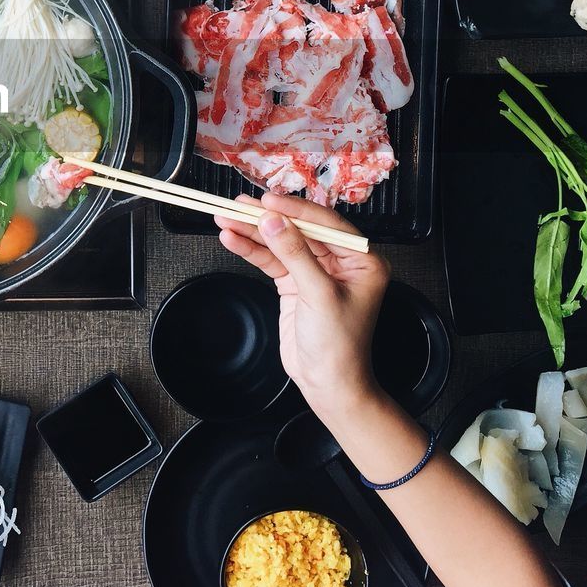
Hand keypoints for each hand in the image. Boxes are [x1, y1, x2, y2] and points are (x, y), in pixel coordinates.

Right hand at [215, 192, 390, 417]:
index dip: (294, 211)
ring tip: (226, 217)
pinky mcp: (294, 284)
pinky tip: (232, 238)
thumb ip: (295, 254)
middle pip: (299, 230)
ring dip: (253, 232)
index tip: (267, 201)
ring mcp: (314, 272)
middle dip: (268, 218)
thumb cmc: (339, 346)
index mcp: (361, 260)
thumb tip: (273, 222)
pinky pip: (270, 260)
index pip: (325, 224)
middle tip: (240, 204)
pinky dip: (251, 250)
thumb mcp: (319, 294)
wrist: (328, 384)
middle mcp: (339, 262)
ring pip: (280, 243)